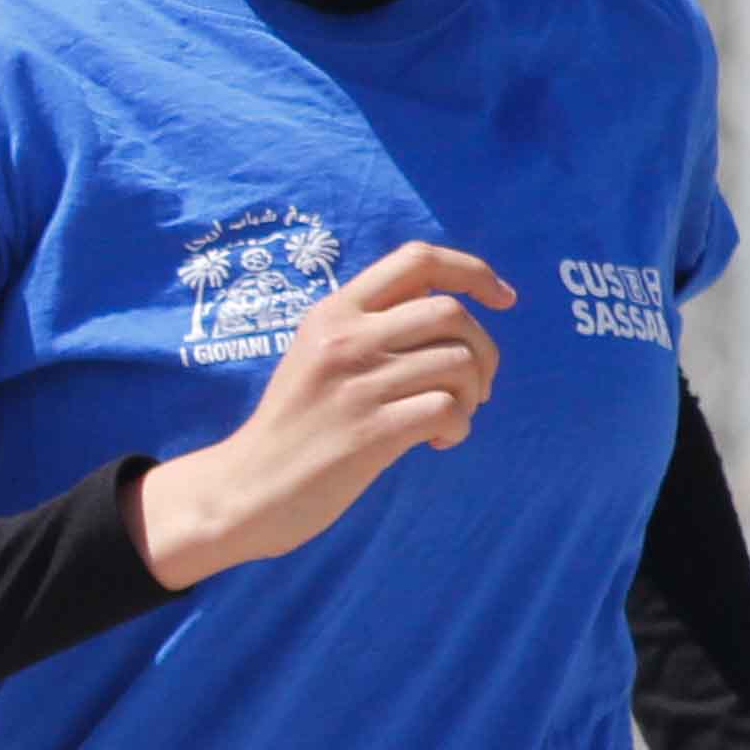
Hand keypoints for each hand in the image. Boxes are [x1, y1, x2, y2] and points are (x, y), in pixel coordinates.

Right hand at [137, 242, 513, 585]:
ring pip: (458, 362)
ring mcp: (356, 385)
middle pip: (450, 312)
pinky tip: (436, 442)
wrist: (245, 489)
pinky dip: (458, 427)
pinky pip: (448, 409)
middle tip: (475, 387)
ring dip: (472, 394)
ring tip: (449, 418)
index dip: (474, 272)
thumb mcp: (318, 356)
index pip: (418, 259)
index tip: (504, 299)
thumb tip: (450, 313)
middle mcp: (344, 338)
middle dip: (484, 349)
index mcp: (333, 312)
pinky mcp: (369, 432)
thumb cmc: (294, 426)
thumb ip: (370, 328)